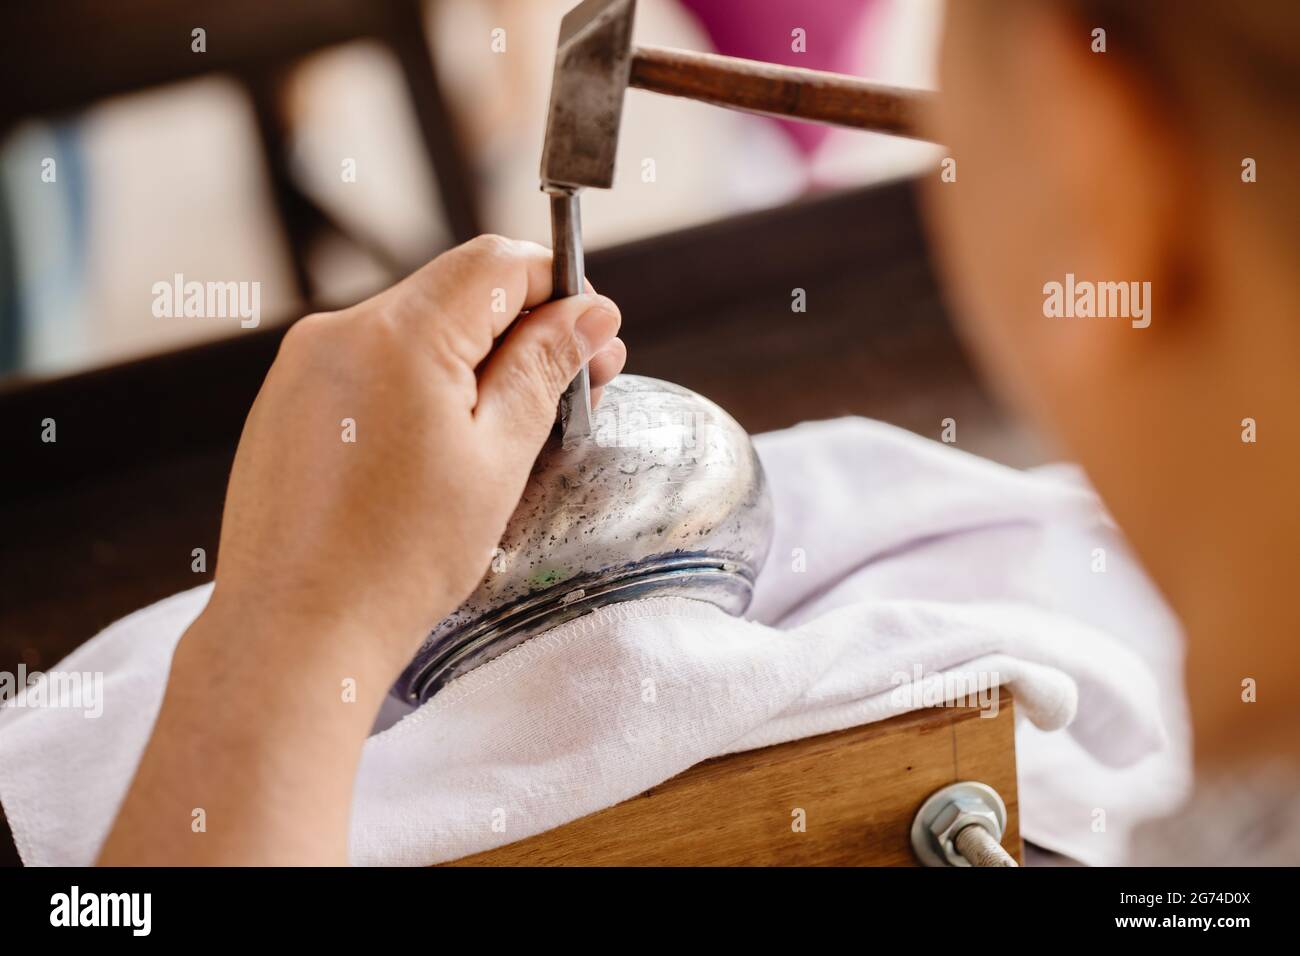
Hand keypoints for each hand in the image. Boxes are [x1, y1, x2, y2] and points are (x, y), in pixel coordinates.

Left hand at [99, 236, 623, 864]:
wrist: (294, 634)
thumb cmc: (398, 560)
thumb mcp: (497, 458)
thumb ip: (543, 369)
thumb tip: (588, 313)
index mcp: (399, 333)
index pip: (497, 263)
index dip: (558, 289)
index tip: (592, 339)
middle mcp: (340, 330)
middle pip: (456, 293)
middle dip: (521, 331)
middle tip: (572, 392)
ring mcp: (303, 365)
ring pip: (414, 330)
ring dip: (472, 362)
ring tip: (505, 435)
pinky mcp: (285, 402)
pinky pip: (370, 366)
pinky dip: (418, 386)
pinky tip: (440, 452)